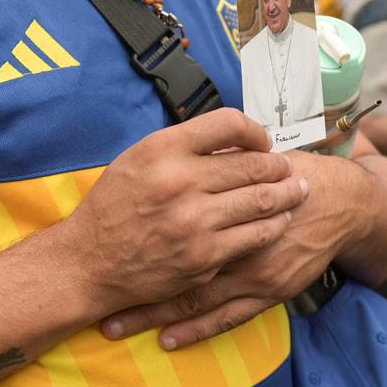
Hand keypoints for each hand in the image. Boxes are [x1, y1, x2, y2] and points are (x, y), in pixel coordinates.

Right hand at [61, 108, 306, 316]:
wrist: (89, 263)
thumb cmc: (114, 207)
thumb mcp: (138, 159)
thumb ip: (183, 147)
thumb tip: (231, 141)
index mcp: (163, 149)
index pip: (229, 124)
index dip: (255, 131)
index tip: (263, 141)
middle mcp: (181, 181)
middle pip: (252, 163)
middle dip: (279, 165)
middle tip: (289, 167)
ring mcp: (194, 222)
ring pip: (261, 200)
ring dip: (286, 194)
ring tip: (297, 190)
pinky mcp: (204, 257)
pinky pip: (254, 236)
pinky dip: (273, 226)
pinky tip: (279, 221)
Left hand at [99, 150, 360, 350]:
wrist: (340, 201)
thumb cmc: (287, 176)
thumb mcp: (244, 160)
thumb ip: (206, 163)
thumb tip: (161, 163)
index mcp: (222, 197)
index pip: (165, 225)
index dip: (129, 245)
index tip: (95, 262)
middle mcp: (235, 236)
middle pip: (172, 267)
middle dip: (134, 290)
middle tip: (99, 308)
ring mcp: (253, 269)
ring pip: (194, 298)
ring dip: (155, 316)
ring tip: (117, 328)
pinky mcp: (270, 290)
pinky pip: (226, 316)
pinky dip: (196, 329)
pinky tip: (169, 339)